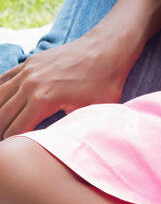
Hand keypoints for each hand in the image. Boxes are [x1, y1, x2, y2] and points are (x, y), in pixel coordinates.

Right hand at [0, 27, 138, 138]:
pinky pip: (3, 80)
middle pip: (2, 117)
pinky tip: (3, 107)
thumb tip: (53, 145)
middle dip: (2, 134)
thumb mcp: (91, 113)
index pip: (14, 131)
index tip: (17, 154)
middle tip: (8, 147)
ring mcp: (27, 71)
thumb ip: (68, 129)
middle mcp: (29, 84)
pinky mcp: (28, 63)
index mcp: (43, 99)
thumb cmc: (104, 82)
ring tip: (4, 128)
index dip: (12, 147)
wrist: (107, 49)